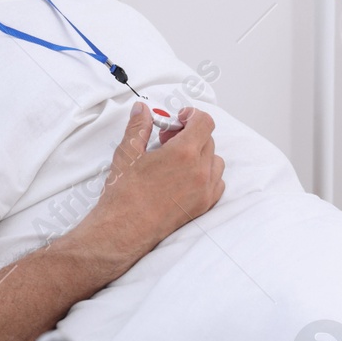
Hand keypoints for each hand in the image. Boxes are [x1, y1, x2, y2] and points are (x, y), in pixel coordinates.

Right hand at [80, 103, 224, 262]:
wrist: (124, 230)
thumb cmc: (125, 195)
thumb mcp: (127, 154)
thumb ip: (139, 127)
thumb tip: (142, 110)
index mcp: (183, 153)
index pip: (204, 122)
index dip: (192, 115)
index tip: (178, 119)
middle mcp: (200, 171)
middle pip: (208, 140)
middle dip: (189, 134)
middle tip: (166, 141)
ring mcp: (205, 190)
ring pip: (215, 161)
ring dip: (200, 154)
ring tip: (176, 160)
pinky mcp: (204, 206)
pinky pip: (217, 182)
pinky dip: (206, 175)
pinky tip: (185, 178)